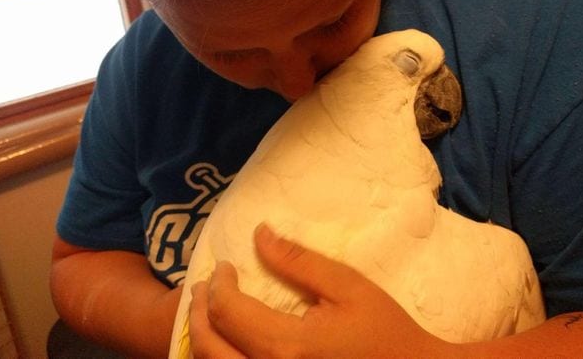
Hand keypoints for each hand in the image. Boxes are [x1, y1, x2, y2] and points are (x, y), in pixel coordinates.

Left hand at [192, 223, 446, 358]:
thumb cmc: (384, 331)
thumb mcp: (348, 287)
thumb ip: (299, 262)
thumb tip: (260, 234)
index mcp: (287, 346)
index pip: (227, 312)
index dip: (218, 284)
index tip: (225, 266)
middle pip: (208, 347)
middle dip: (197, 312)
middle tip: (203, 287)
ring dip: (200, 339)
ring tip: (205, 314)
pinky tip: (225, 345)